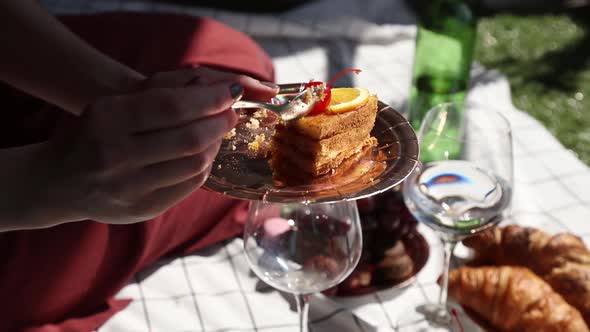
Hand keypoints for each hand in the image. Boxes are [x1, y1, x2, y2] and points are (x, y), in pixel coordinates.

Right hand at [42, 68, 276, 224]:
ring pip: (194, 165)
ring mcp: (129, 187)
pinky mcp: (142, 209)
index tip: (231, 92)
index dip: (208, 99)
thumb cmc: (94, 134)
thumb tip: (210, 86)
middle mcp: (116, 155)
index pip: (171, 107)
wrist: (60, 182)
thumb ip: (160, 93)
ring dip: (215, 144)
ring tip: (219, 131)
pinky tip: (206, 153)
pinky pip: (189, 186)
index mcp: (107, 119)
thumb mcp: (114, 105)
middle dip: (219, 122)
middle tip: (230, 113)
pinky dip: (204, 166)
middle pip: (189, 138)